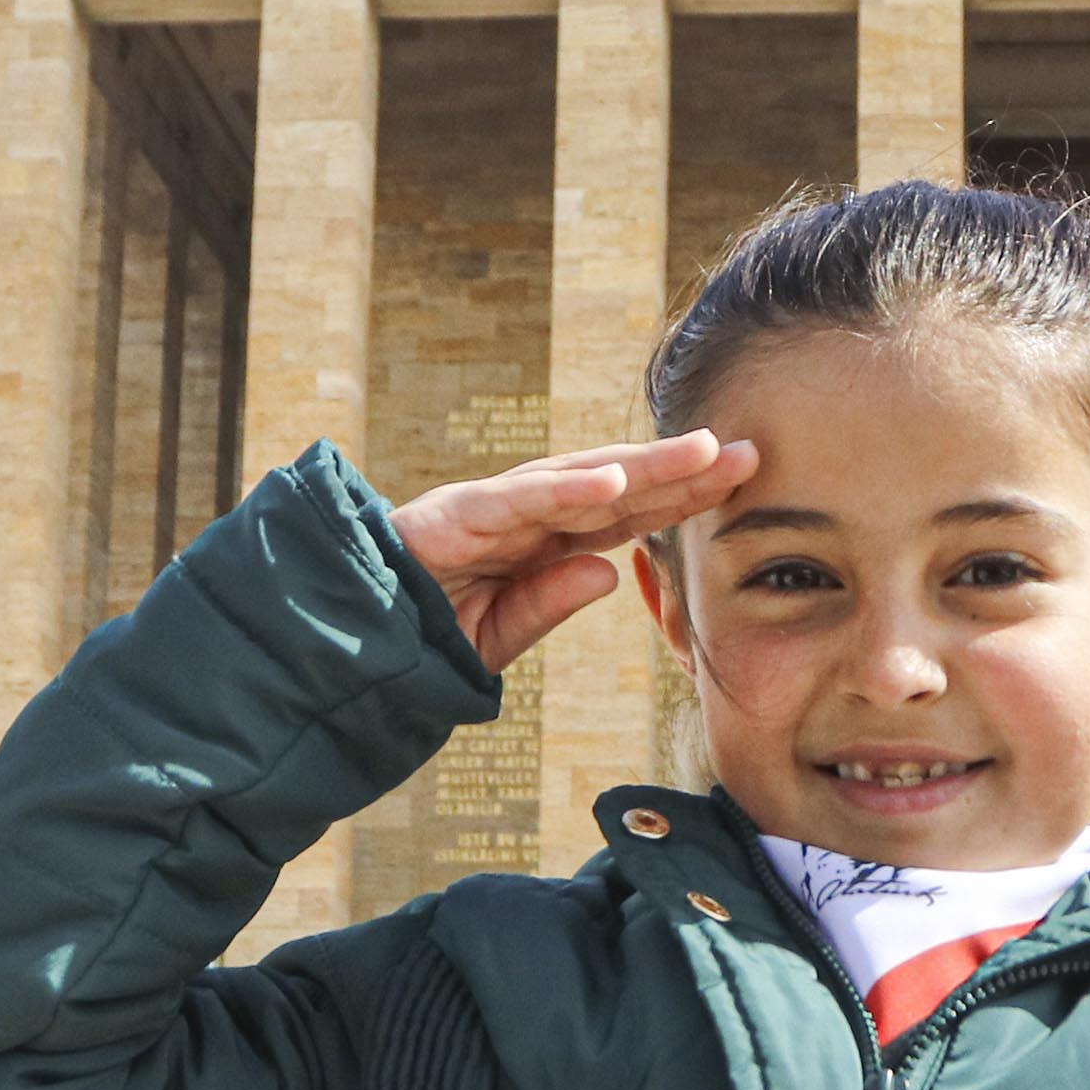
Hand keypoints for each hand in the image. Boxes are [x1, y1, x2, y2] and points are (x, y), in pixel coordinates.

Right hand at [392, 432, 757, 672]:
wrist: (340, 637)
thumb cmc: (416, 632)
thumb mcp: (496, 636)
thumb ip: (547, 603)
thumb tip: (608, 574)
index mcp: (540, 543)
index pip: (625, 515)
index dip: (682, 496)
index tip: (741, 482)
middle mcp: (523, 514)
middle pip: (616, 487)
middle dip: (683, 470)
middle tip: (749, 452)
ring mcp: (490, 508)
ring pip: (577, 479)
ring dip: (641, 465)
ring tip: (701, 453)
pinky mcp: (454, 513)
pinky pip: (519, 499)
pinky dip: (566, 489)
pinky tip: (615, 480)